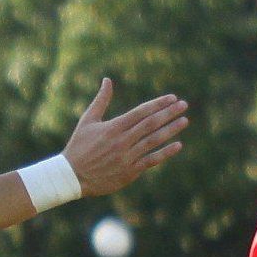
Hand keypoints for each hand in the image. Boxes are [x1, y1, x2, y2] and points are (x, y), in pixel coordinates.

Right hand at [63, 79, 187, 196]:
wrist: (72, 176)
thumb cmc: (79, 146)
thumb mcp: (88, 121)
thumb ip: (101, 100)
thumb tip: (107, 80)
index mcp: (113, 127)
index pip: (141, 112)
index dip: (158, 104)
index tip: (173, 98)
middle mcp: (122, 141)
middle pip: (151, 124)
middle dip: (169, 113)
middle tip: (184, 105)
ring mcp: (127, 156)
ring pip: (154, 140)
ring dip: (171, 130)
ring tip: (184, 120)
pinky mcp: (130, 171)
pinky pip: (151, 160)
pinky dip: (165, 153)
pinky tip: (178, 145)